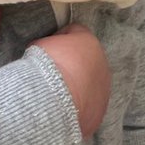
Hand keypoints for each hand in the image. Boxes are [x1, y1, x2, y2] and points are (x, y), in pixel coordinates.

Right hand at [31, 23, 110, 137]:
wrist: (51, 100)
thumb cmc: (45, 68)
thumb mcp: (40, 46)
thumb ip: (49, 45)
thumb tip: (46, 54)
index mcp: (88, 42)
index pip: (75, 32)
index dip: (60, 39)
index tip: (50, 49)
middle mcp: (102, 64)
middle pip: (86, 61)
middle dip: (72, 66)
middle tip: (54, 74)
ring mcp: (104, 89)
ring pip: (90, 85)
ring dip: (78, 88)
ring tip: (58, 96)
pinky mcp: (99, 112)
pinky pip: (89, 107)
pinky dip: (78, 108)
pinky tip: (62, 111)